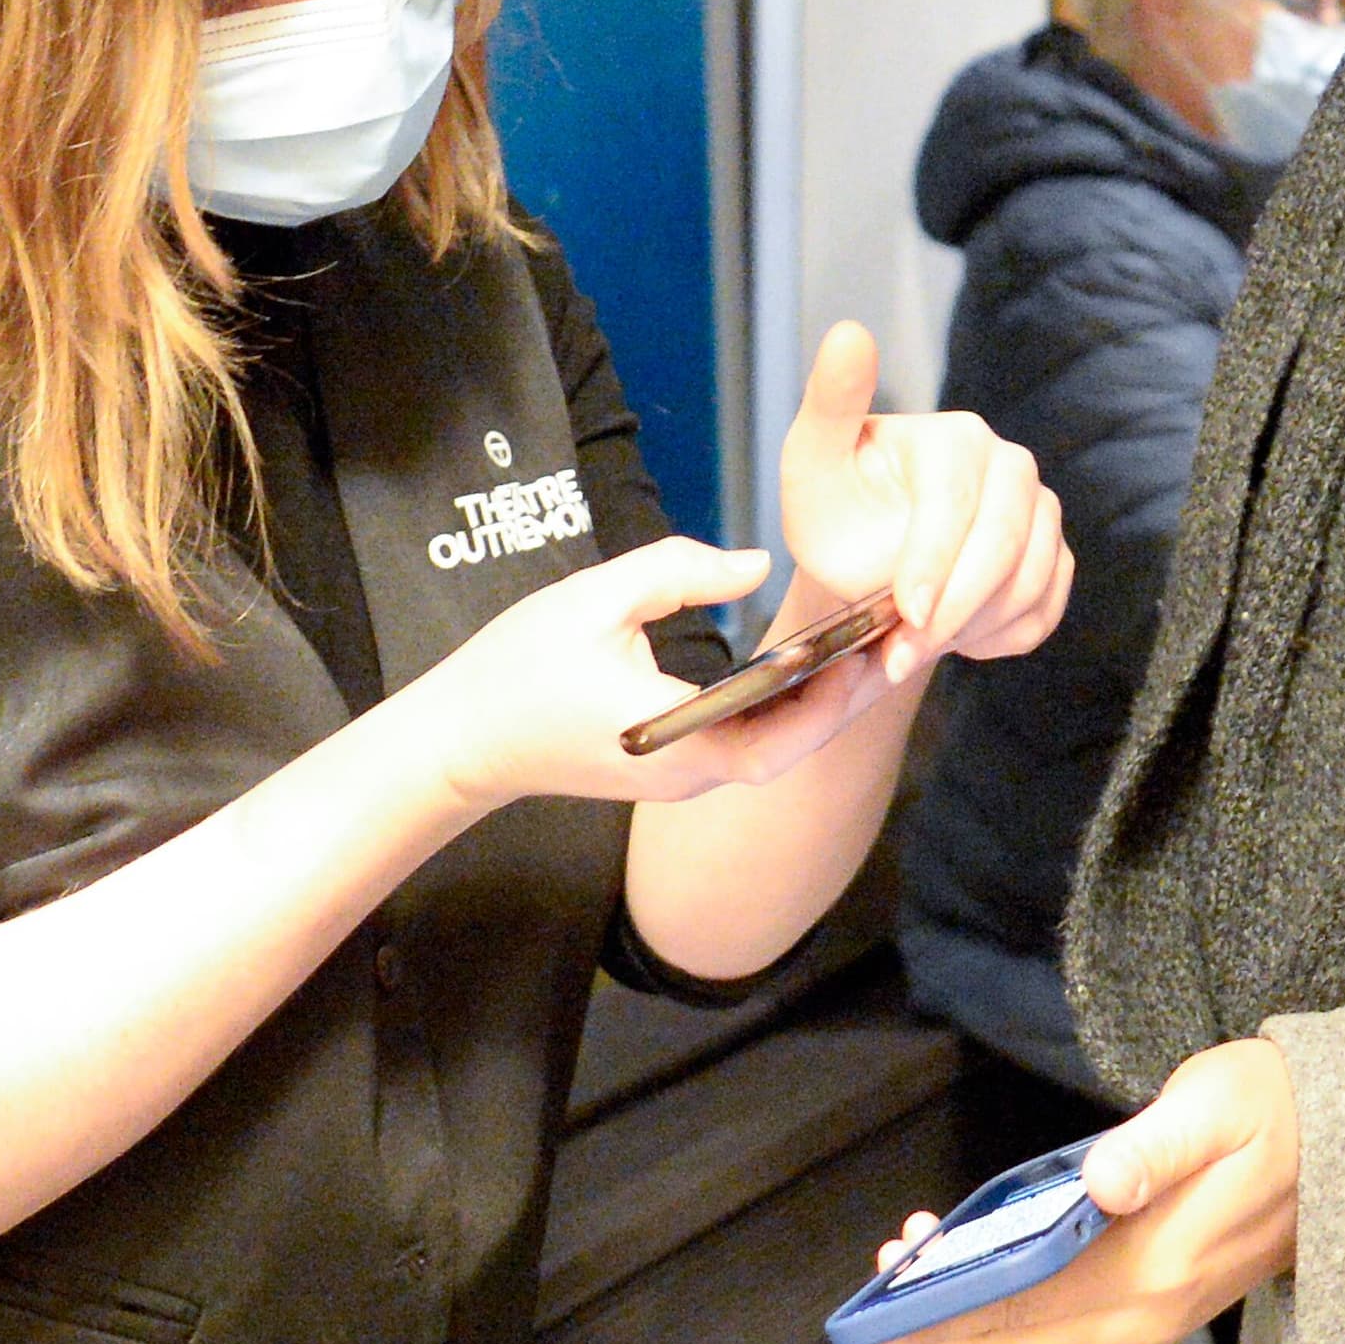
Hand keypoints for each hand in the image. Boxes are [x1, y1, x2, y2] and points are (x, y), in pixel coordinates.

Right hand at [421, 540, 896, 808]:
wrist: (458, 741)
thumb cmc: (516, 669)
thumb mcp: (595, 600)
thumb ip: (679, 572)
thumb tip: (757, 563)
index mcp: (675, 741)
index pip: (780, 737)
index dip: (834, 697)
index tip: (870, 645)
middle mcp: (687, 775)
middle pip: (788, 748)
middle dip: (840, 697)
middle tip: (886, 638)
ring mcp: (677, 779)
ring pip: (768, 749)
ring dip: (812, 703)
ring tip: (854, 642)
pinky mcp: (666, 769)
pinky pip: (739, 743)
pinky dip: (776, 708)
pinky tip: (798, 662)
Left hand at [778, 321, 1071, 673]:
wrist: (862, 568)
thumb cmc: (835, 512)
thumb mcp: (814, 461)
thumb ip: (831, 402)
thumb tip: (849, 331)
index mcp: (957, 437)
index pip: (957, 503)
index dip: (931, 562)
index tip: (902, 612)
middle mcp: (1011, 466)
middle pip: (1002, 548)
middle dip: (948, 612)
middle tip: (898, 654)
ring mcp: (1041, 513)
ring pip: (1028, 583)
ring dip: (968, 629)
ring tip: (912, 645)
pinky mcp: (1054, 558)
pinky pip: (1045, 610)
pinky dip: (998, 638)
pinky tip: (953, 635)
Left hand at [862, 1039, 1299, 1343]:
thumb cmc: (1275, 1108)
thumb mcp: (1216, 1104)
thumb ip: (1154, 1147)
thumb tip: (1100, 1182)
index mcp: (1152, 1271)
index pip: (1024, 1312)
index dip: (947, 1312)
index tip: (887, 1292)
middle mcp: (1147, 1315)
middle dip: (942, 1328)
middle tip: (890, 1272)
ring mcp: (1155, 1320)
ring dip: (972, 1325)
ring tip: (922, 1266)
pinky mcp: (1160, 1308)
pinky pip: (1065, 1336)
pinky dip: (1011, 1319)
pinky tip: (986, 1269)